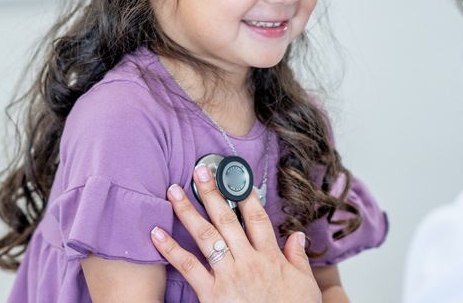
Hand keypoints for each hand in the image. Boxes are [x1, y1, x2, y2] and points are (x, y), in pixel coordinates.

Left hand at [150, 165, 321, 302]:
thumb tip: (297, 236)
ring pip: (206, 235)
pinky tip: (156, 233)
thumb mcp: (306, 286)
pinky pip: (188, 267)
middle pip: (227, 219)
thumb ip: (299, 259)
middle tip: (199, 171)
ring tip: (173, 191)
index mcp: (271, 257)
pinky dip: (171, 249)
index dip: (245, 196)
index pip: (257, 218)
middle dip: (211, 192)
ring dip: (187, 211)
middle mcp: (248, 261)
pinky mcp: (212, 294)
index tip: (235, 178)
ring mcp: (229, 276)